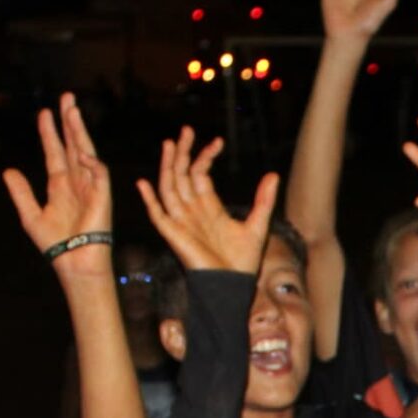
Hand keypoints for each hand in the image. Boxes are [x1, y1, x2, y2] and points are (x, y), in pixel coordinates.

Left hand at [3, 93, 111, 275]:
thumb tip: (9, 171)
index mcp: (60, 185)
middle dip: (69, 121)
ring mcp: (90, 187)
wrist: (73, 262)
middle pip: (72, 144)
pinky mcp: (102, 196)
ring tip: (73, 110)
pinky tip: (80, 151)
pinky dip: (91, 162)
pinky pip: (98, 173)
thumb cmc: (56, 244)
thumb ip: (21, 192)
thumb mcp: (31, 215)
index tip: (44, 113)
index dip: (49, 132)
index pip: (55, 151)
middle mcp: (76, 181)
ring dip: (79, 131)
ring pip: (86, 151)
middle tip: (66, 97)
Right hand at [137, 127, 279, 274]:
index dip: (207, 157)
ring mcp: (181, 221)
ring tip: (170, 144)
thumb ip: (263, 200)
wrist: (232, 287)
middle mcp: (192, 211)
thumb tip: (274, 175)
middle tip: (186, 131)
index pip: (202, 175)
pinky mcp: (173, 235)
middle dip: (184, 153)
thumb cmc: (242, 263)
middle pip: (183, 175)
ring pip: (169, 187)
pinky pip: (157, 214)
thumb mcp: (257, 225)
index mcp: (209, 208)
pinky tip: (144, 182)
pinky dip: (150, 199)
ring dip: (168, 166)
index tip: (218, 142)